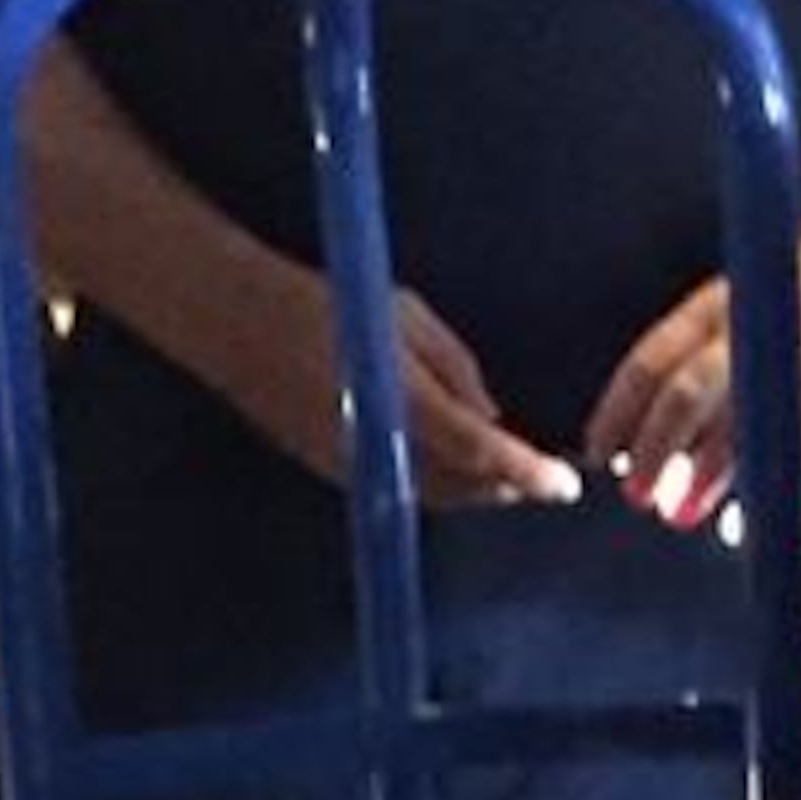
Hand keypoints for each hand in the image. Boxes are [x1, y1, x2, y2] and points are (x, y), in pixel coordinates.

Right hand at [256, 280, 578, 512]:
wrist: (234, 320)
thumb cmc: (324, 304)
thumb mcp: (405, 316)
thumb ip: (456, 369)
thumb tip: (492, 416)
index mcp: (400, 400)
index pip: (480, 452)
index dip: (529, 473)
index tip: (566, 484)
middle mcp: (377, 444)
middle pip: (464, 488)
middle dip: (510, 485)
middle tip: (544, 475)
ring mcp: (352, 465)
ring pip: (435, 496)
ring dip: (476, 488)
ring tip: (508, 470)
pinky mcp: (333, 471)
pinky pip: (402, 488)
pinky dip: (438, 482)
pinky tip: (454, 463)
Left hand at [588, 235, 800, 528]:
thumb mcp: (742, 299)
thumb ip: (700, 351)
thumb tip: (654, 420)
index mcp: (719, 305)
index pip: (651, 360)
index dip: (618, 412)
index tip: (599, 448)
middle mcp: (756, 333)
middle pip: (685, 396)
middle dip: (654, 451)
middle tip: (636, 489)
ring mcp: (797, 370)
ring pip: (738, 434)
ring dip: (705, 479)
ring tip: (683, 507)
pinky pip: (792, 457)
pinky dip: (765, 487)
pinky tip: (748, 505)